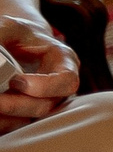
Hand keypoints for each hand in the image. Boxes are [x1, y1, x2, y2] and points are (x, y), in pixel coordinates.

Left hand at [0, 16, 77, 136]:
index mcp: (64, 61)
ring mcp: (43, 100)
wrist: (14, 42)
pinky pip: (16, 124)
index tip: (16, 80)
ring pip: (29, 120)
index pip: (67, 82)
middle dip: (15, 104)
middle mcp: (57, 85)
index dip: (44, 87)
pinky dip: (2, 122)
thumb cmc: (15, 33)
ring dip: (6, 117)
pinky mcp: (26, 112)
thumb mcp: (9, 27)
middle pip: (45, 106)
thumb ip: (0, 36)